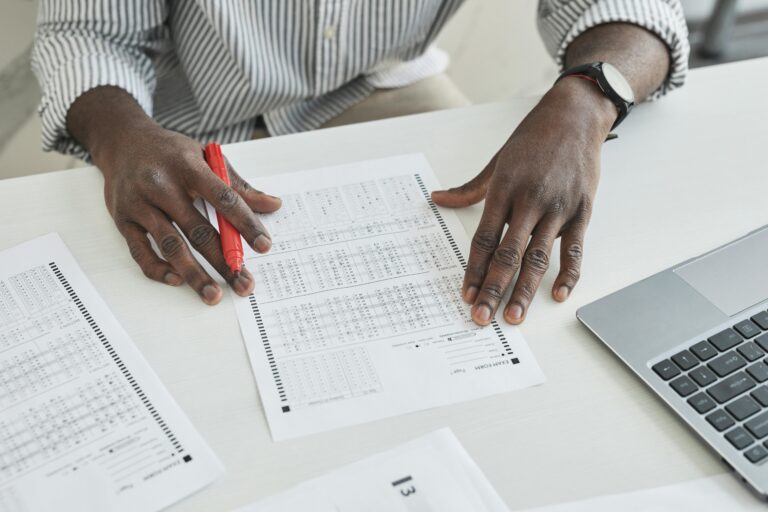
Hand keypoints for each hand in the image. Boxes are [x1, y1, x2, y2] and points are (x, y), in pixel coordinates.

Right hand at [97, 123, 280, 304]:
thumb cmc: (170, 152)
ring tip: (213, 294)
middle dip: (224, 261)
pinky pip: (140, 251)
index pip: (224, 197)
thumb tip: (273, 205)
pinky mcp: (123, 219)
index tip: (263, 245)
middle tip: (244, 284)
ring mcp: (140, 204)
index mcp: (188, 166)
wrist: (122, 140)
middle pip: (198, 230)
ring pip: (170, 245)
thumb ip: (238, 185)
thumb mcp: (206, 157)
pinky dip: (158, 269)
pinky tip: (177, 281)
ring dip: (194, 274)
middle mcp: (161, 185)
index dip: (245, 223)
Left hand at [432, 77, 614, 324]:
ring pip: (538, 258)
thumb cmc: (533, 139)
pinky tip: (557, 295)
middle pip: (507, 254)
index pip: (484, 239)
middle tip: (483, 317)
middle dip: (493, 289)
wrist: (574, 116)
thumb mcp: (496, 162)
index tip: (466, 295)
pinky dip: (567, 274)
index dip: (474, 270)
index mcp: (505, 189)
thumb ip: (468, 188)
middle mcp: (530, 201)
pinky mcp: (582, 211)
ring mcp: (558, 208)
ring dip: (525, 291)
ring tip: (514, 316)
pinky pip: (574, 250)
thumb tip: (437, 198)